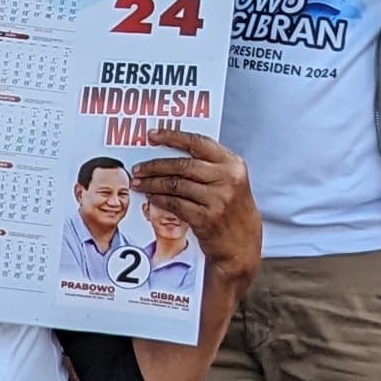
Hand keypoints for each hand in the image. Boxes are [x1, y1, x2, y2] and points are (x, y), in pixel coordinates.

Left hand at [127, 129, 257, 273]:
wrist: (242, 245)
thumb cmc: (232, 210)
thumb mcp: (230, 181)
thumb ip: (208, 165)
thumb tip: (169, 152)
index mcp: (233, 164)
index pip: (198, 142)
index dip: (172, 137)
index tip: (152, 136)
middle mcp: (227, 179)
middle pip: (182, 165)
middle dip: (155, 166)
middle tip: (138, 167)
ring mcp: (218, 199)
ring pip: (175, 185)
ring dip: (152, 184)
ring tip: (139, 183)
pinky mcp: (206, 218)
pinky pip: (175, 204)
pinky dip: (159, 199)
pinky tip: (150, 197)